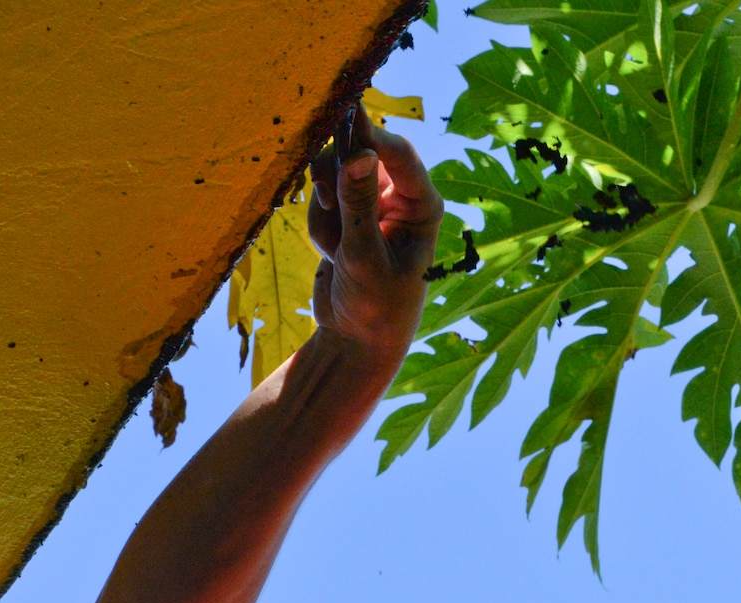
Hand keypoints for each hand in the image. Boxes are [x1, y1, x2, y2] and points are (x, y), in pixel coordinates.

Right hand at [307, 106, 441, 368]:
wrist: (354, 340)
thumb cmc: (375, 308)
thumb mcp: (364, 259)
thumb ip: (358, 206)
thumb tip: (360, 154)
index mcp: (422, 206)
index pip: (398, 154)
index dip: (369, 136)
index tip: (340, 124)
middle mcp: (399, 198)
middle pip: (363, 151)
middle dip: (337, 172)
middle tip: (323, 192)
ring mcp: (371, 204)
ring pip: (335, 173)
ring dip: (325, 206)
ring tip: (332, 245)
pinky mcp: (347, 214)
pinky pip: (322, 197)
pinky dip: (318, 223)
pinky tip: (330, 252)